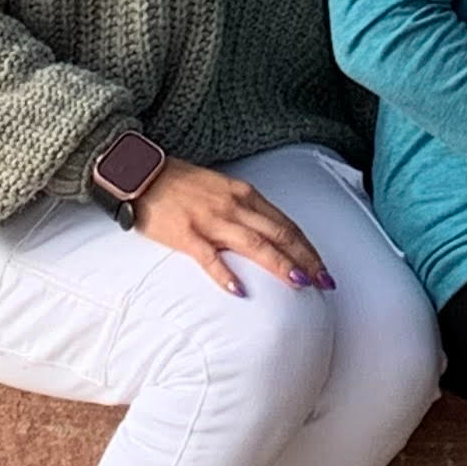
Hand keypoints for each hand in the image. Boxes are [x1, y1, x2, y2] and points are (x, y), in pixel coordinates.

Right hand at [136, 159, 330, 297]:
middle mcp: (234, 206)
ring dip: (280, 264)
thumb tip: (268, 234)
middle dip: (306, 259)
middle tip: (325, 282)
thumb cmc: (181, 183)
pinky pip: (209, 257)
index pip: (285, 224)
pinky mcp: (186, 234)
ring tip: (300, 284)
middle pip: (279, 235)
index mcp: (244, 194)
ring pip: (255, 245)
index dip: (308, 247)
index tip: (323, 267)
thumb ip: (245, 209)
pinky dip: (225, 274)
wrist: (141, 174)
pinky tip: (239, 291)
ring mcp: (211, 220)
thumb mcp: (222, 189)